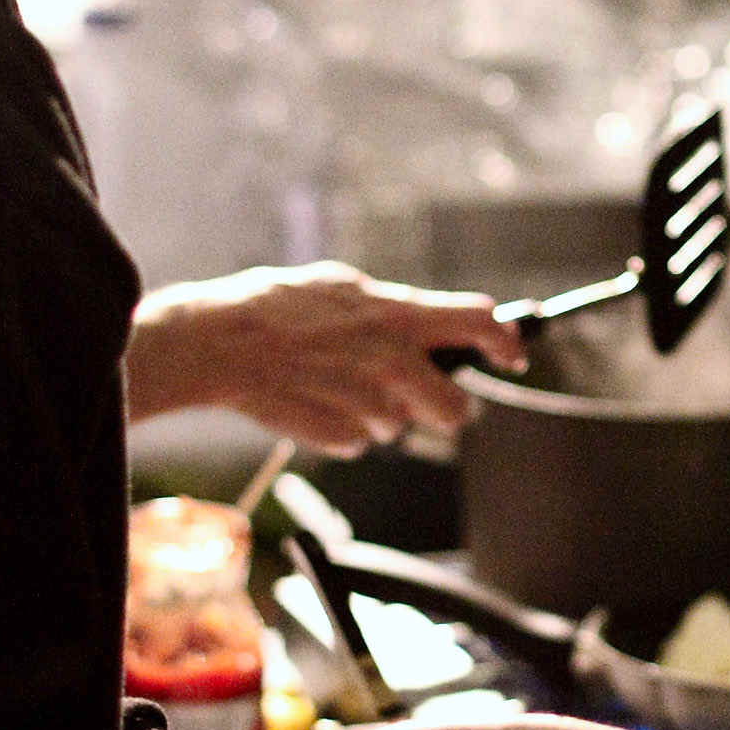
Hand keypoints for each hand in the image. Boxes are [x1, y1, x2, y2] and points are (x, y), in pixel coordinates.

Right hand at [126, 261, 525, 452]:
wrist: (217, 342)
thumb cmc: (274, 308)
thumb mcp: (342, 288)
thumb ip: (393, 309)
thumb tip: (434, 320)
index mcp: (398, 316)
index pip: (481, 324)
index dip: (505, 343)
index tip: (512, 355)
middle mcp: (395, 361)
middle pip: (455, 408)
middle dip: (441, 408)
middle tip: (414, 395)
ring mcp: (371, 403)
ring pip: (401, 427)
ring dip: (379, 414)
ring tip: (332, 383)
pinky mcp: (345, 436)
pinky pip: (361, 441)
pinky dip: (343, 428)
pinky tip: (312, 401)